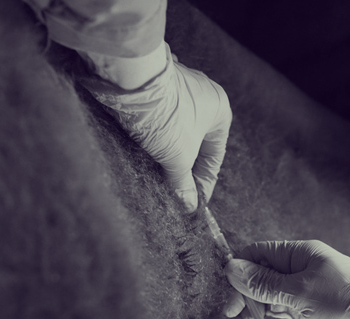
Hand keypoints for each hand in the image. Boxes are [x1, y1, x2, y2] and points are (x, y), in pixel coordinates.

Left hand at [82, 43, 231, 211]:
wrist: (129, 80)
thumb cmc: (164, 115)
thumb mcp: (178, 157)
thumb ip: (184, 184)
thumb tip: (189, 206)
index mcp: (220, 110)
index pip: (215, 156)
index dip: (204, 183)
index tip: (194, 203)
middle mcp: (203, 94)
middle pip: (196, 143)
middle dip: (184, 168)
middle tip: (175, 193)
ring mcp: (178, 86)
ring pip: (177, 130)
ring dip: (169, 152)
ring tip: (157, 175)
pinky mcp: (155, 85)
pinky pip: (159, 117)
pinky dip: (154, 135)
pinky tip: (144, 150)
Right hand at [223, 240, 349, 318]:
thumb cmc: (345, 301)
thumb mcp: (299, 292)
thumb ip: (263, 283)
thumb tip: (231, 268)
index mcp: (298, 254)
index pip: (256, 256)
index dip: (239, 276)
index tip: (231, 303)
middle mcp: (301, 270)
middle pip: (261, 282)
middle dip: (257, 304)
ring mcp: (308, 292)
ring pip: (274, 304)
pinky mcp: (315, 312)